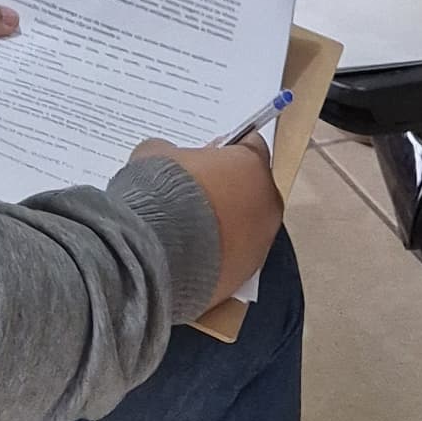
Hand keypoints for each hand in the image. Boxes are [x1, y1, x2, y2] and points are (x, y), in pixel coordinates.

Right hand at [135, 131, 285, 302]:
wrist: (154, 252)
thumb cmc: (161, 193)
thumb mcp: (156, 154)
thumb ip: (173, 153)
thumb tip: (169, 159)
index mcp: (252, 165)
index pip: (249, 145)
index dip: (226, 149)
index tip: (208, 155)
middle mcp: (267, 204)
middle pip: (252, 189)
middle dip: (230, 189)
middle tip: (197, 192)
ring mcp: (260, 244)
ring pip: (247, 227)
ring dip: (225, 225)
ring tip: (189, 229)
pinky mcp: (245, 275)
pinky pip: (234, 257)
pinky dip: (218, 254)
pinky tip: (190, 254)